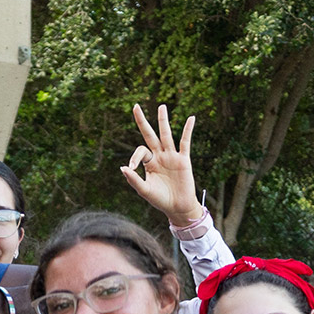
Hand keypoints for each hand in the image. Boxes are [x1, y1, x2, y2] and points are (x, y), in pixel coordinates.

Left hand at [120, 104, 202, 226]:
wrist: (178, 207)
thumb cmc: (160, 200)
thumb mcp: (144, 191)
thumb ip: (134, 180)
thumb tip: (123, 167)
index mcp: (149, 163)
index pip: (140, 151)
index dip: (134, 156)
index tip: (132, 167)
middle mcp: (159, 156)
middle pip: (150, 135)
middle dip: (142, 121)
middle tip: (135, 106)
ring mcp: (172, 156)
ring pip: (166, 135)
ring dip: (163, 121)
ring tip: (161, 106)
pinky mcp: (184, 159)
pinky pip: (185, 142)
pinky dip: (188, 130)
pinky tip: (190, 118)